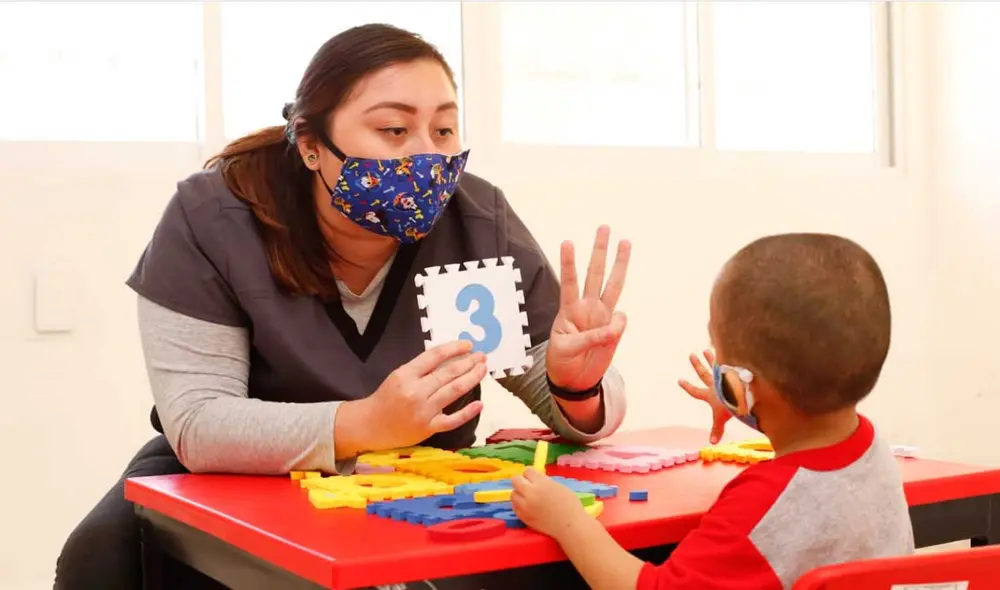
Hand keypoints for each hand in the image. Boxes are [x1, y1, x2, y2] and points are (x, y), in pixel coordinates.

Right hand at [360, 340, 486, 449]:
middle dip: (469, 363)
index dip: (454, 349)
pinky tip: (480, 404)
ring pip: (453, 392)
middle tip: (482, 357)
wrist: (369, 425)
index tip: (468, 345)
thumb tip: (450, 359)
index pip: (435, 356)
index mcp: (406, 374)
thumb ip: (421, 368)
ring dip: (471, 379)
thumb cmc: (385, 398)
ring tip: (483, 370)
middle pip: (449, 373)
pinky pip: (452, 420)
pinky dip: (467, 412)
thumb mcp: (398, 376)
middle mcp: (415, 391)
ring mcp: (423, 411)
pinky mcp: (428, 428)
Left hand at [512, 468, 587, 539]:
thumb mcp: (559, 486)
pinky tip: (528, 508)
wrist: (570, 526)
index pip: (527, 471)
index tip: (535, 479)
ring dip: (519, 494)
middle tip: (529, 487)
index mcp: (541, 484)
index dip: (531, 475)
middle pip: (516, 480)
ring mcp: (525, 506)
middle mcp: (530, 493)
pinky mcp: (523, 517)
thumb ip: (545, 482)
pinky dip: (519, 505)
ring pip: (513, 494)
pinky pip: (515, 507)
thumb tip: (536, 480)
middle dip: (522, 481)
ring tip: (528, 499)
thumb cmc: (570, 505)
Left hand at [547, 226, 630, 390]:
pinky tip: (611, 334)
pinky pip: (620, 322)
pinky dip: (618, 326)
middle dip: (599, 251)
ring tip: (625, 242)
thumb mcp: (566, 350)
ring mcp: (601, 317)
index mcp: (568, 310)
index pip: (569, 281)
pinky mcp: (613, 331)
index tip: (567, 242)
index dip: (568, 263)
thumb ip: (591, 337)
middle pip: (595, 273)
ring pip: (613, 285)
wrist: (574, 381)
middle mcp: (586, 308)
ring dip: (619, 264)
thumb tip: (617, 325)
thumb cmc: (562, 361)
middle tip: (604, 227)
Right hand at [678, 349, 730, 443]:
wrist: (740, 391)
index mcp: (710, 394)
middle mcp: (714, 383)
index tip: (680, 380)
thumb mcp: (722, 418)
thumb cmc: (730, 405)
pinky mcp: (732, 370)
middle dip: (697, 365)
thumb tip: (711, 443)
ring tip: (706, 350)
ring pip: (715, 364)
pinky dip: (726, 356)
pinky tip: (726, 348)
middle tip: (691, 355)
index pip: (695, 391)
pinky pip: (727, 361)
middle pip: (703, 373)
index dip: (687, 387)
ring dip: (710, 358)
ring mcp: (723, 375)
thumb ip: (717, 429)